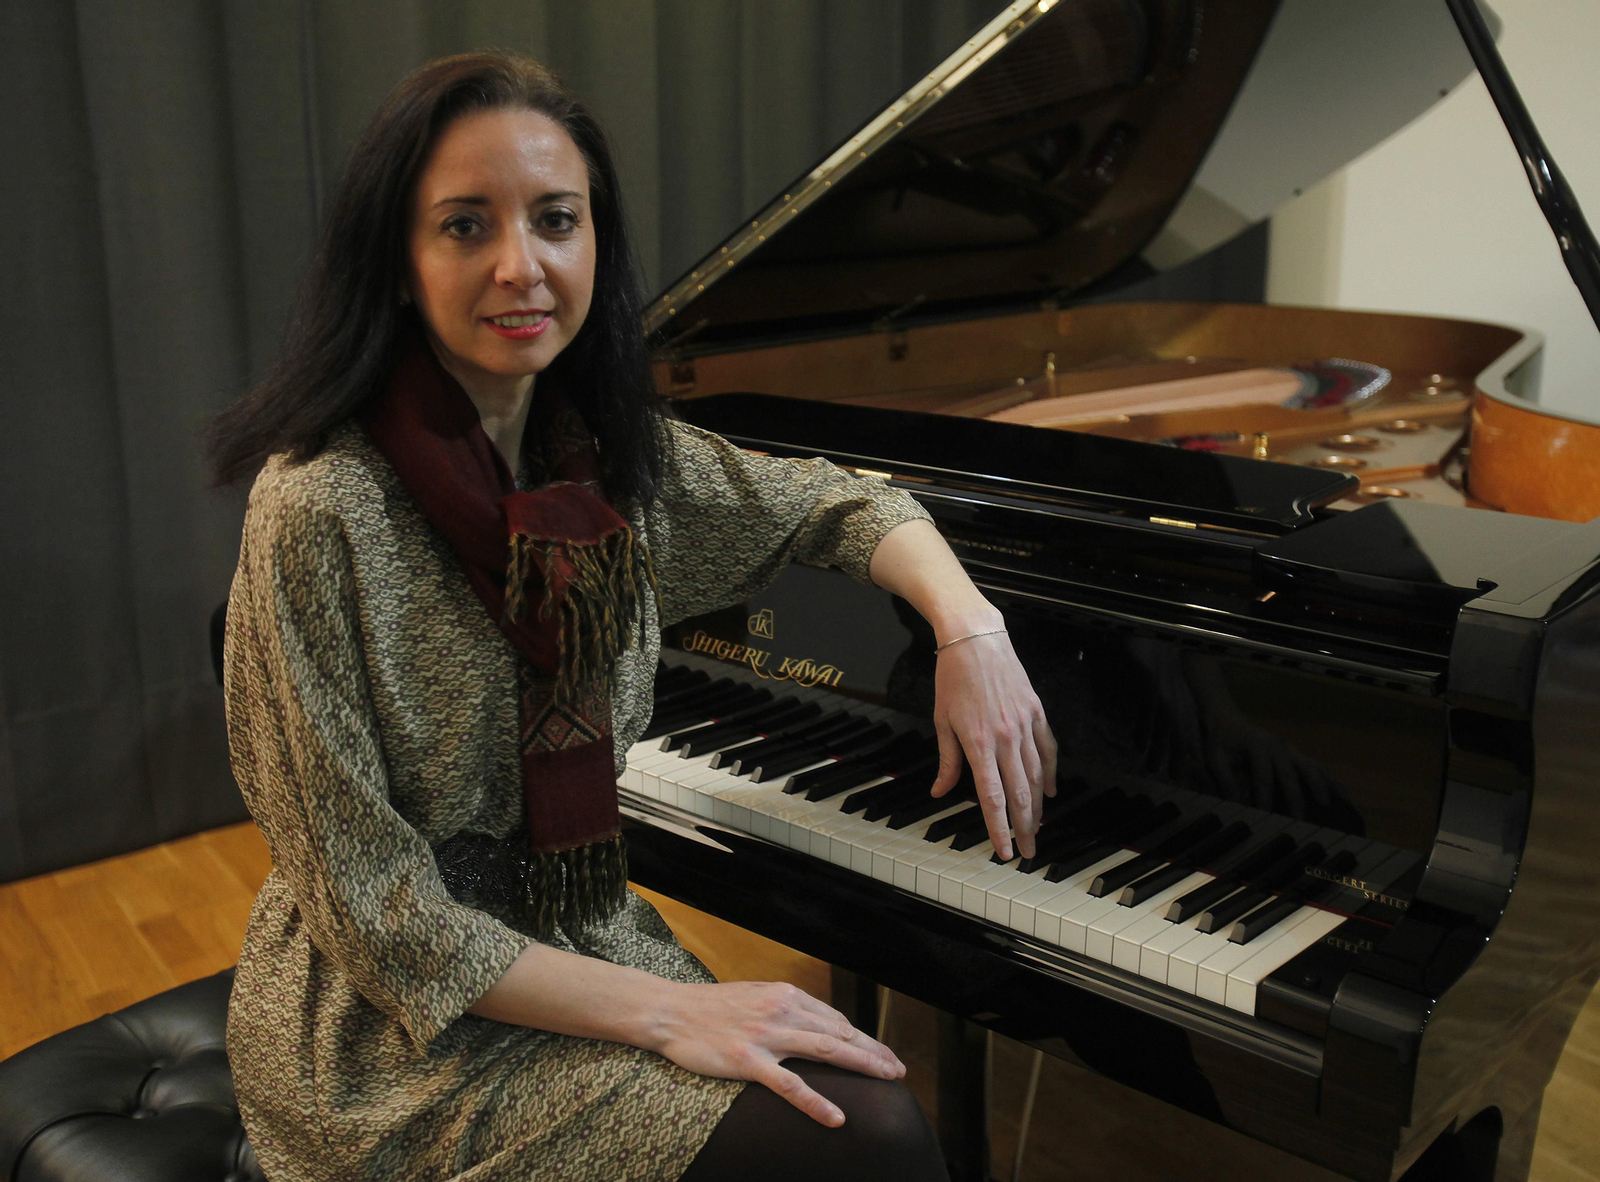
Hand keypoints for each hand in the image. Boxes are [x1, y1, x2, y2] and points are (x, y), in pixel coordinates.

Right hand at [652, 980, 904, 1125]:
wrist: (669, 1011)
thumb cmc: (709, 1007)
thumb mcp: (754, 997)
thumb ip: (784, 1008)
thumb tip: (813, 1024)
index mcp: (785, 994)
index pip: (833, 1018)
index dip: (861, 1037)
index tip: (881, 1052)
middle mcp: (781, 1009)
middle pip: (839, 1032)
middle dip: (873, 1051)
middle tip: (898, 1069)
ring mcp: (765, 1034)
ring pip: (825, 1049)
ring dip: (861, 1064)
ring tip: (887, 1080)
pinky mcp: (748, 1059)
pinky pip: (789, 1085)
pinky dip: (816, 1102)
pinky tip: (836, 1117)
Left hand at [929, 629, 1057, 859]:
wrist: (976, 638)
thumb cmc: (953, 678)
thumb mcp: (942, 720)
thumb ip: (947, 761)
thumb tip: (942, 791)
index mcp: (979, 742)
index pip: (992, 797)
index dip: (999, 827)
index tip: (1003, 851)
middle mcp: (1006, 737)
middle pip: (1020, 793)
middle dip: (1025, 827)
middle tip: (1027, 852)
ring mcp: (1025, 724)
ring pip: (1037, 775)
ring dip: (1038, 806)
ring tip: (1037, 828)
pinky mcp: (1036, 712)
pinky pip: (1047, 750)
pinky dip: (1050, 773)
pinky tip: (1050, 792)